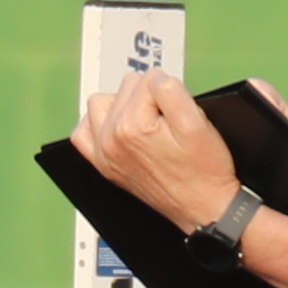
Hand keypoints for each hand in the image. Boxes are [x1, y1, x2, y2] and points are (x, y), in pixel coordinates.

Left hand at [74, 69, 239, 233]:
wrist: (204, 208)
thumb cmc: (204, 171)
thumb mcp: (196, 122)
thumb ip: (171, 90)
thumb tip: (156, 79)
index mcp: (132, 126)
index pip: (149, 79)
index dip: (171, 91)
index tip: (180, 113)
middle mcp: (111, 140)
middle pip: (126, 87)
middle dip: (150, 97)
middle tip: (169, 121)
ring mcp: (105, 154)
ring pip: (103, 103)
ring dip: (124, 105)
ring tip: (146, 120)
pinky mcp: (106, 166)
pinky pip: (83, 134)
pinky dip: (97, 125)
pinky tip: (118, 129)